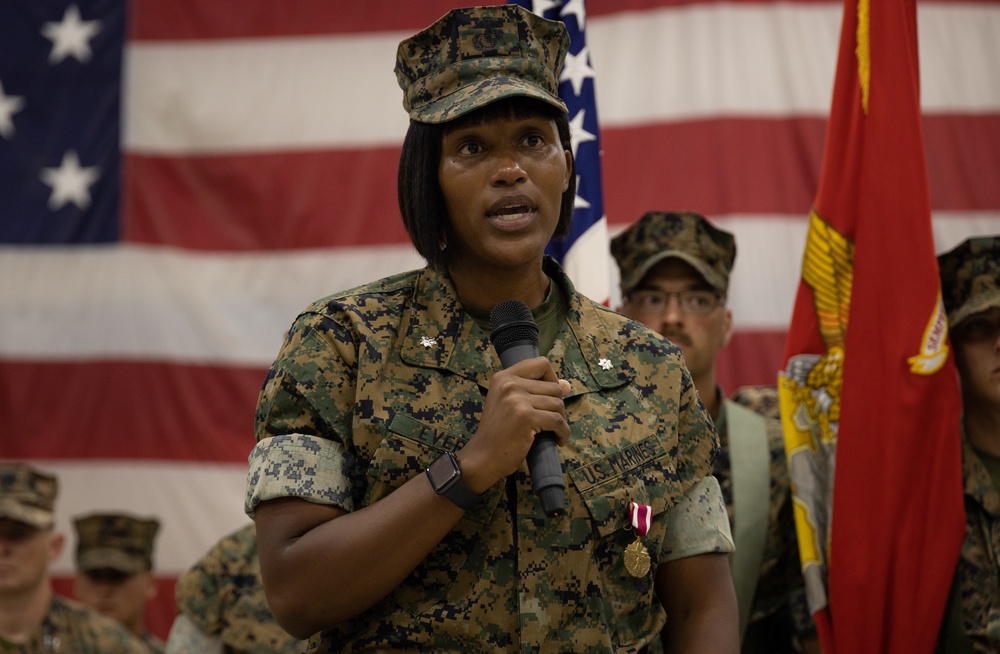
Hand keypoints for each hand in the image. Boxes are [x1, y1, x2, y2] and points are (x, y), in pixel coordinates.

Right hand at [458, 356, 570, 492]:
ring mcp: (517, 400)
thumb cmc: (498, 433)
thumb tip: (567, 384)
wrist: (483, 457)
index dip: (552, 378)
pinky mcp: (526, 417)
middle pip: (554, 387)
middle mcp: (509, 384)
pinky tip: (558, 440)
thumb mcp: (511, 405)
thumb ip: (536, 392)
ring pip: (558, 404)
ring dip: (561, 420)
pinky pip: (557, 421)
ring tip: (553, 432)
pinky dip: (563, 432)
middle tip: (551, 421)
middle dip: (558, 405)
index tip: (550, 395)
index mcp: (503, 377)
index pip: (541, 364)